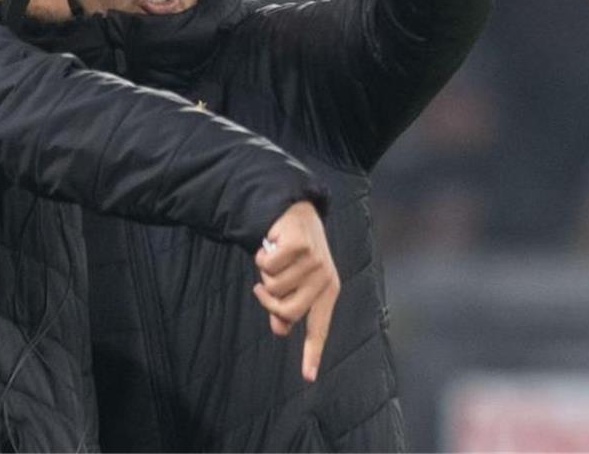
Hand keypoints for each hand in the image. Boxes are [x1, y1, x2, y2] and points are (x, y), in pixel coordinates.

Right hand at [252, 200, 339, 381]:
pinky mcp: (301, 245)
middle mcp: (324, 278)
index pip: (319, 327)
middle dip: (268, 300)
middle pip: (287, 311)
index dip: (311, 352)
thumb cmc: (293, 251)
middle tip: (261, 285)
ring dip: (264, 272)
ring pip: (274, 286)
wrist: (294, 210)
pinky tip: (270, 245)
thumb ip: (286, 307)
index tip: (308, 377)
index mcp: (327, 291)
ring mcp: (315, 261)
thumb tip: (280, 330)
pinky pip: (268, 265)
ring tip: (273, 258)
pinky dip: (261, 255)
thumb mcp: (293, 281)